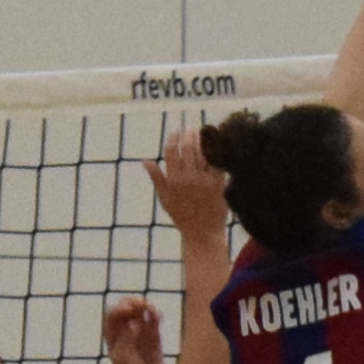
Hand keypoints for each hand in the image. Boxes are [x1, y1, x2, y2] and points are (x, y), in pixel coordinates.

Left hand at [99, 297, 167, 363]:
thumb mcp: (124, 359)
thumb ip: (127, 339)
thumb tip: (133, 323)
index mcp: (112, 334)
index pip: (113, 314)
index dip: (120, 308)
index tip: (130, 310)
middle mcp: (125, 330)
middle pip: (126, 307)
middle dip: (133, 303)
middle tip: (142, 305)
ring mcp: (139, 331)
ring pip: (141, 310)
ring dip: (146, 306)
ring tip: (153, 312)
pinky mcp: (153, 334)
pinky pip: (153, 318)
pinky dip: (156, 314)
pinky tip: (160, 317)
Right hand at [146, 120, 224, 236]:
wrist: (202, 233)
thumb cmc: (181, 216)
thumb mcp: (164, 198)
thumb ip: (156, 178)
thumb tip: (145, 160)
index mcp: (173, 180)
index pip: (171, 152)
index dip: (173, 138)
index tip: (176, 132)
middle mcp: (188, 178)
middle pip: (188, 149)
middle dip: (189, 136)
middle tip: (190, 130)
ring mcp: (204, 180)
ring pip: (203, 153)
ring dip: (202, 140)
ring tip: (201, 133)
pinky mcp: (218, 184)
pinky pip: (217, 163)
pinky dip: (215, 152)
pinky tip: (215, 146)